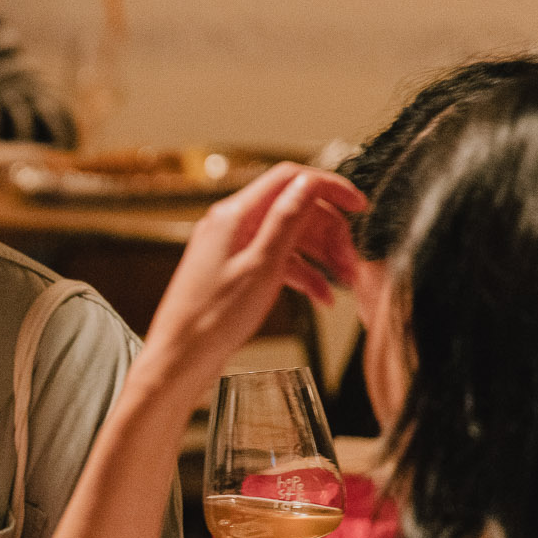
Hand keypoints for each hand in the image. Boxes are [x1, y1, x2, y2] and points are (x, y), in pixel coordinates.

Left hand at [141, 163, 365, 389]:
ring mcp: (233, 248)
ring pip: (289, 237)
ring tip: (343, 281)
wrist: (181, 358)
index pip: (289, 179)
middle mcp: (231, 226)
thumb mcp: (261, 267)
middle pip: (294, 209)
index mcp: (234, 216)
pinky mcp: (235, 271)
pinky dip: (302, 274)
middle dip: (329, 232)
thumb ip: (286, 221)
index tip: (356, 205)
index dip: (328, 187)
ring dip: (321, 256)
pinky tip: (320, 295)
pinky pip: (277, 261)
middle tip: (350, 260)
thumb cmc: (210, 320)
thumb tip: (308, 184)